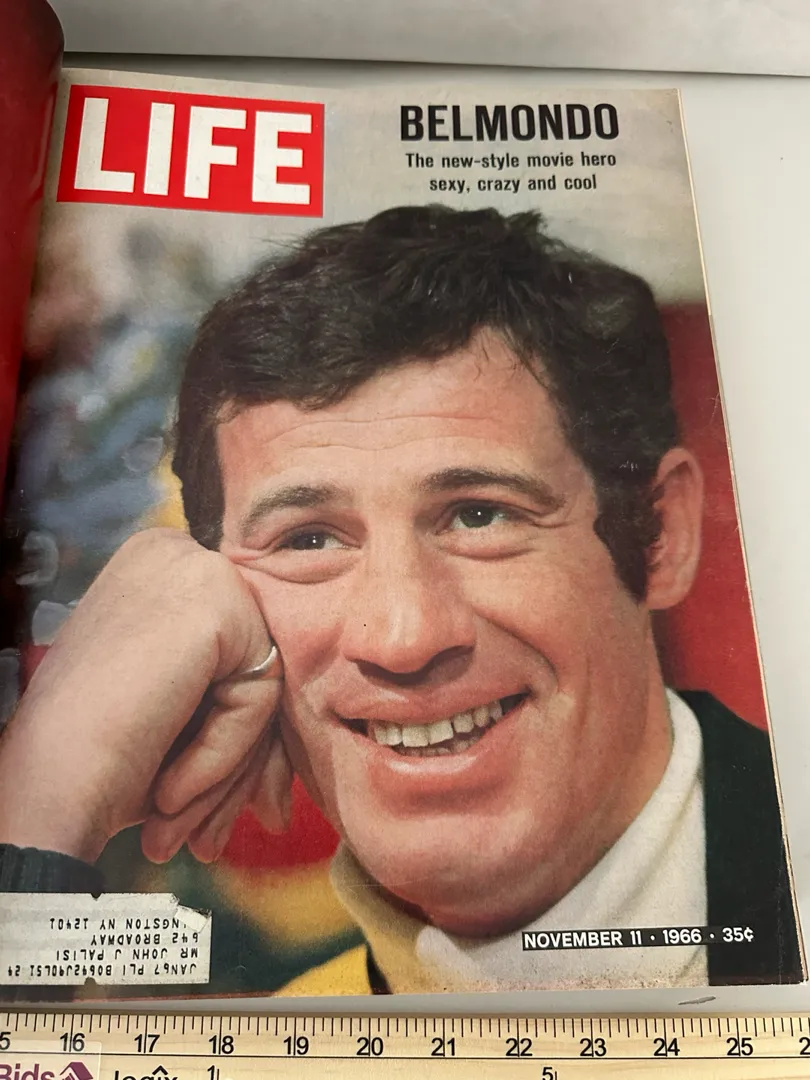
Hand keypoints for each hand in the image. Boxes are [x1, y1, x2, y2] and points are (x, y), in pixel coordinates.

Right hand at [0, 527, 291, 863]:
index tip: (210, 808)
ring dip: (228, 771)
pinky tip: (170, 790)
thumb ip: (231, 703)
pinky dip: (224, 754)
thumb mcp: (174, 715)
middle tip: (209, 837)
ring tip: (183, 829)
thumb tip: (285, 772)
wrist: (42, 791)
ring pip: (262, 684)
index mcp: (155, 566)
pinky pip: (260, 696)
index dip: (229, 738)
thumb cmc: (93, 758)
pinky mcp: (219, 603)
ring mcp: (197, 569)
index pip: (231, 653)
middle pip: (251, 665)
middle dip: (238, 761)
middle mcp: (174, 551)